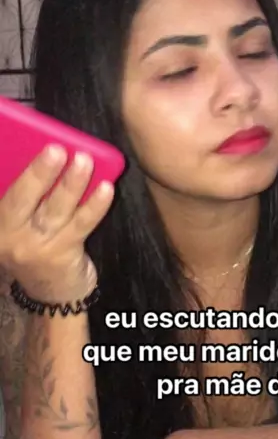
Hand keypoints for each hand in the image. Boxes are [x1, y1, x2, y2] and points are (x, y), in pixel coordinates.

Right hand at [0, 145, 113, 301]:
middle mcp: (10, 236)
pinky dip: (95, 205)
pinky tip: (106, 188)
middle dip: (39, 173)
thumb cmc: (33, 244)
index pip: (3, 193)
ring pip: (55, 210)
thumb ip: (25, 195)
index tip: (26, 146)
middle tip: (56, 149)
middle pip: (22, 199)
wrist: (51, 293)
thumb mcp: (17, 223)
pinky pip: (82, 225)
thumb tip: (46, 155)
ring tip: (84, 161)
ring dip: (71, 184)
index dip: (17, 172)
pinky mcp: (64, 254)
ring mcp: (37, 247)